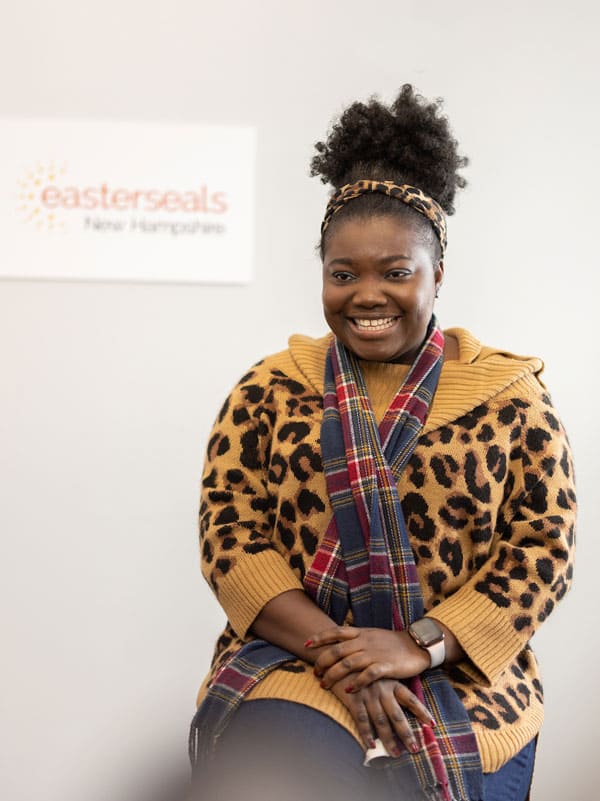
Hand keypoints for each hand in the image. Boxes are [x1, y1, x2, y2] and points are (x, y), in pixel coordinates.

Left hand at [308, 625, 429, 690]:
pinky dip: (356, 682)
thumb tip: (336, 644)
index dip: (320, 637)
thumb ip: (355, 639)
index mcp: (361, 633)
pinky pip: (367, 675)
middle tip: (315, 673)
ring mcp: (375, 654)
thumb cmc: (392, 643)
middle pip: (337, 650)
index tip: (307, 644)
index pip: (336, 632)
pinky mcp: (386, 666)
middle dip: (322, 662)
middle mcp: (365, 642)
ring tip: (324, 684)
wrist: (416, 646)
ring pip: (348, 663)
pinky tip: (348, 689)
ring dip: (333, 674)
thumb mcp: (371, 636)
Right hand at [329, 672, 434, 755]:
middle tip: (415, 749)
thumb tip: (398, 697)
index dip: (421, 712)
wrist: (338, 653)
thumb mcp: (378, 669)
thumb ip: (388, 682)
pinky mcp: (354, 698)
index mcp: (390, 682)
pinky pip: (361, 719)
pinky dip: (366, 733)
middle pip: (397, 715)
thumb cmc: (360, 663)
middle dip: (406, 734)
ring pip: (381, 721)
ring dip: (389, 739)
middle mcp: (382, 689)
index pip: (410, 699)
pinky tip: (371, 746)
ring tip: (396, 754)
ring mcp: (368, 694)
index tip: (432, 724)